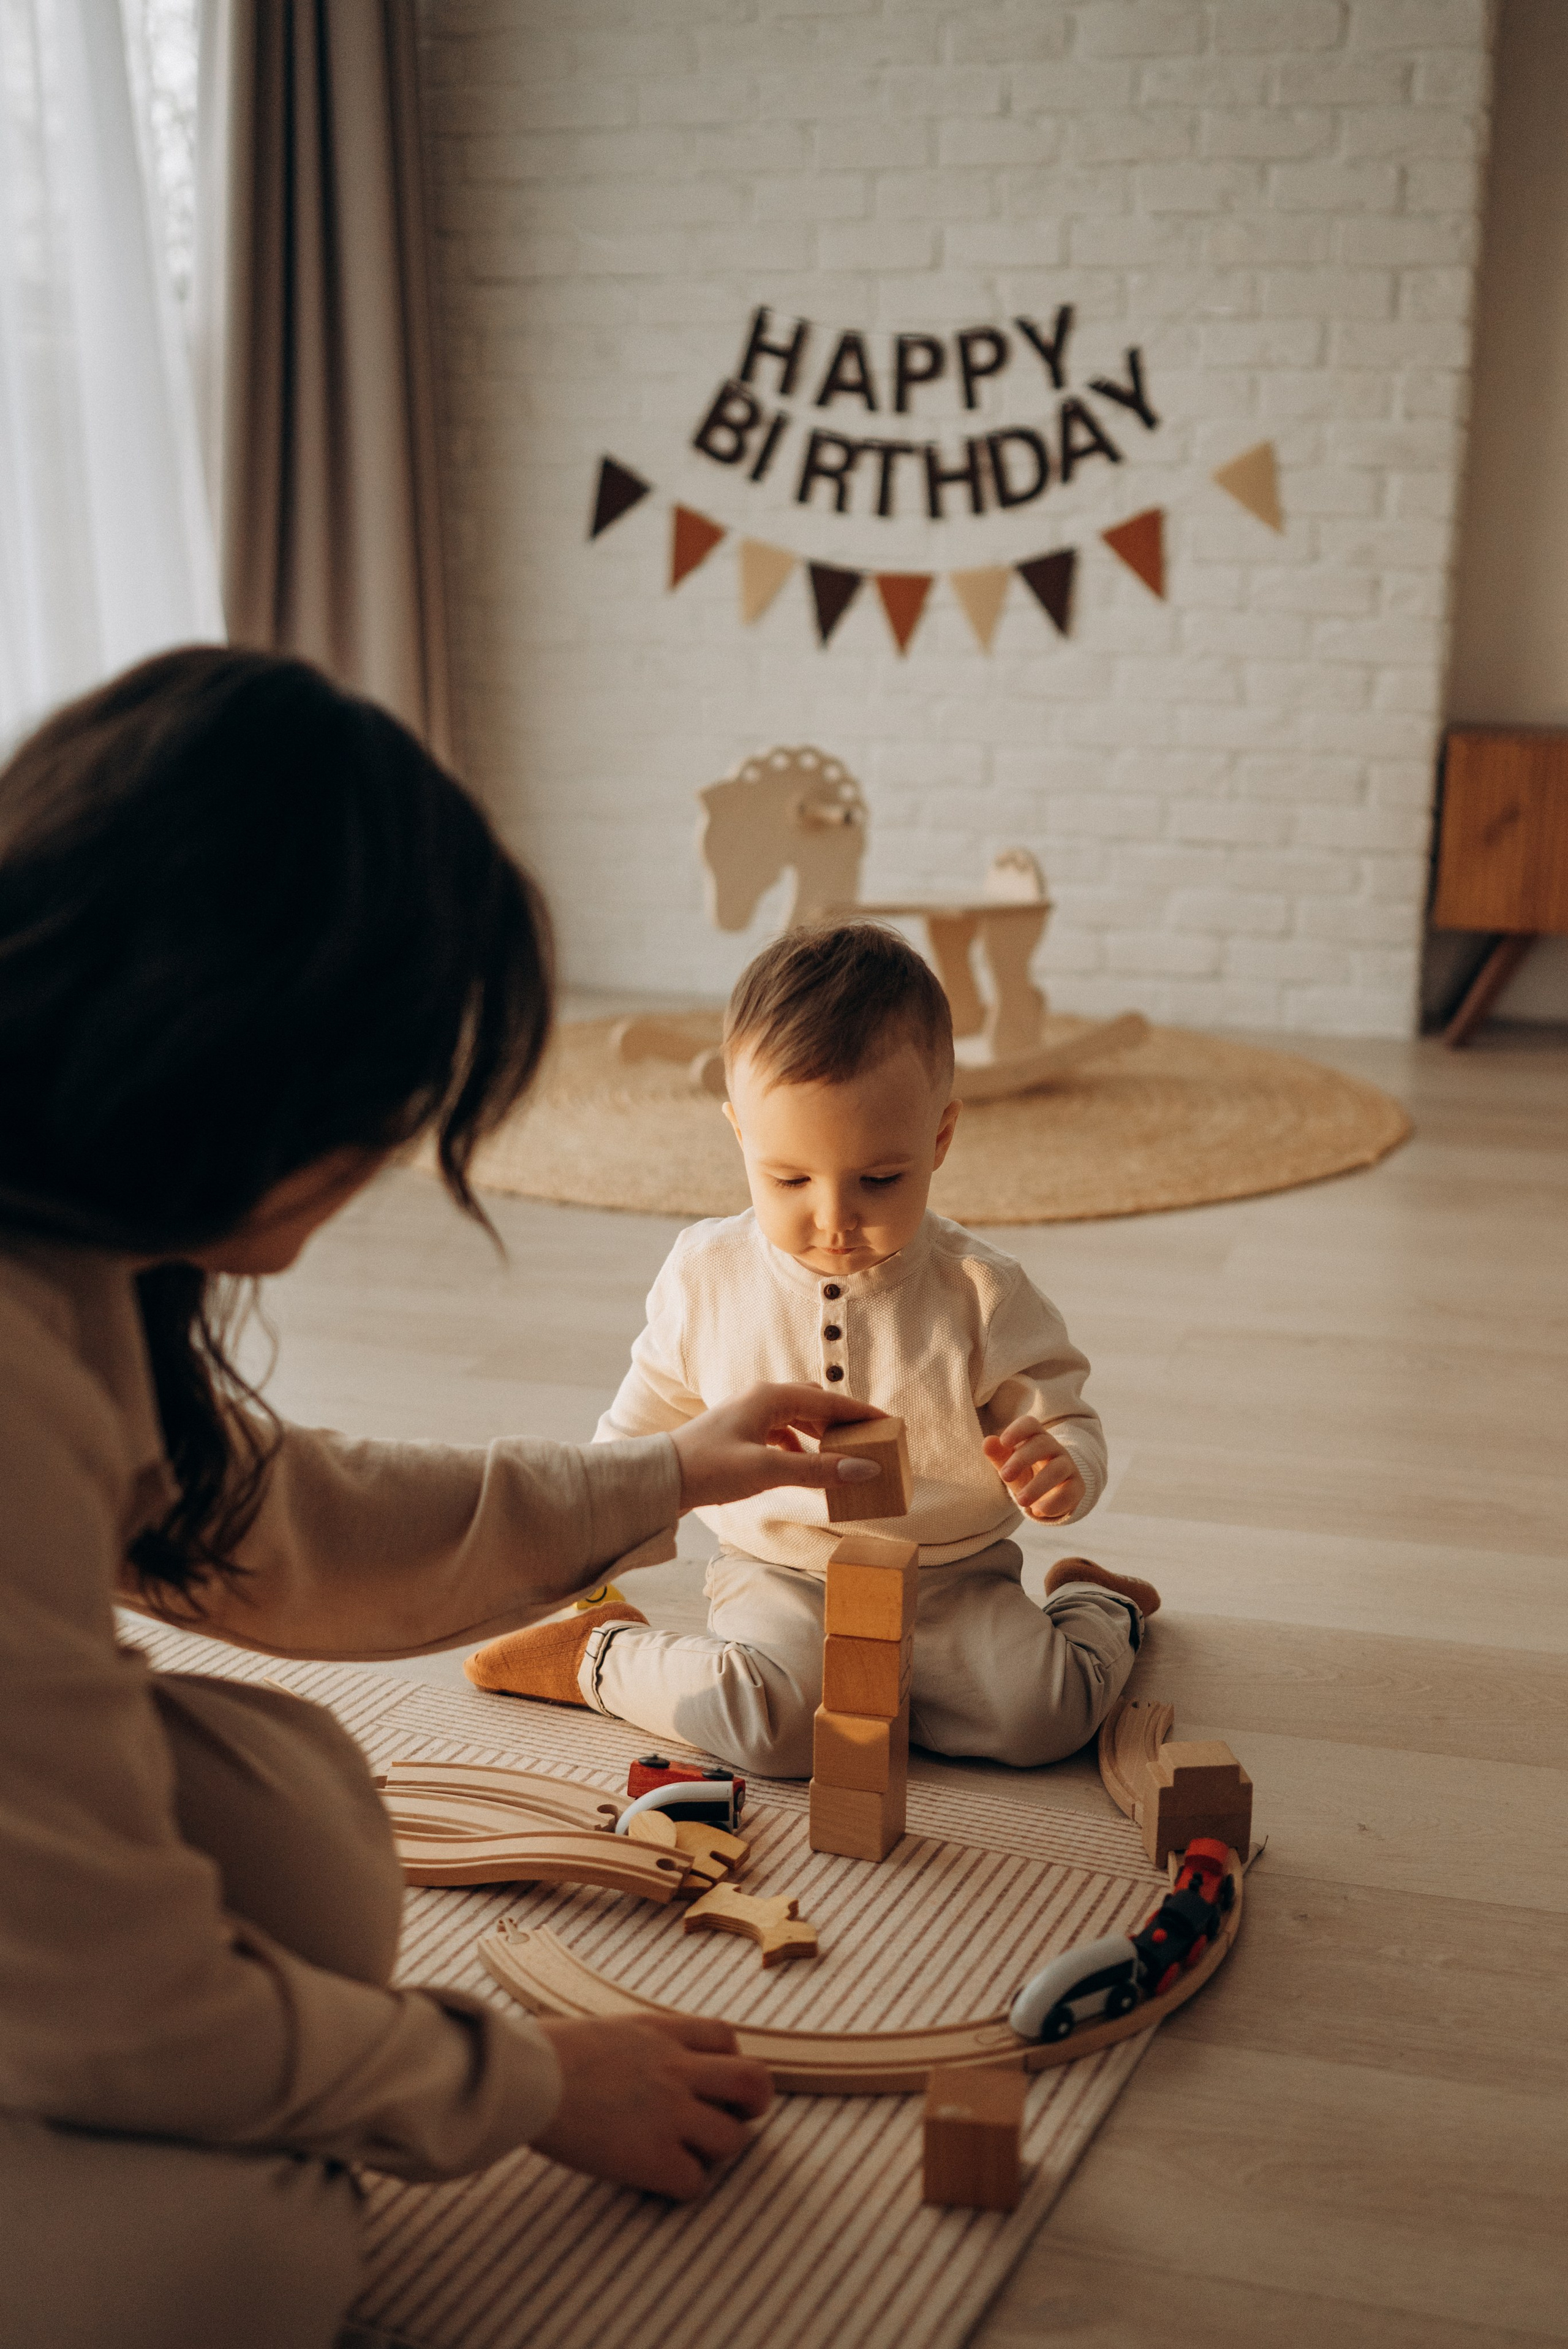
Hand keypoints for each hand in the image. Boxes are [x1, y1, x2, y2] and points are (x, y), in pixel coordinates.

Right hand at [530, 2014, 772, 2200]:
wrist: (525, 2076)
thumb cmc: (548, 2052)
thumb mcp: (608, 2030)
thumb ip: (641, 2044)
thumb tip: (645, 2063)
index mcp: (662, 2032)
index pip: (726, 2038)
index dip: (727, 2062)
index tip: (711, 2081)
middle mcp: (677, 2069)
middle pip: (754, 2083)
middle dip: (753, 2105)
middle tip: (731, 2118)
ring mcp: (670, 2114)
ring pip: (733, 2140)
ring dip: (715, 2151)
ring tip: (686, 2153)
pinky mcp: (653, 2158)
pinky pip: (695, 2183)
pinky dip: (682, 2186)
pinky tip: (657, 2179)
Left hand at [670, 1384, 885, 1512]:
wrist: (659, 1478)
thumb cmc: (708, 1469)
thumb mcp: (767, 1470)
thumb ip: (818, 1470)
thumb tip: (865, 1469)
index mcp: (771, 1397)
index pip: (829, 1401)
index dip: (861, 1413)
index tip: (890, 1423)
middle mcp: (761, 1399)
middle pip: (815, 1404)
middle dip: (843, 1422)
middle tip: (870, 1441)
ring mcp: (749, 1415)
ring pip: (798, 1419)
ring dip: (821, 1436)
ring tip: (843, 1456)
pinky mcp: (739, 1433)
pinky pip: (781, 1434)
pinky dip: (799, 1447)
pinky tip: (803, 1466)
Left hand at [984, 1415, 1085, 1522]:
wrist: (1049, 1493)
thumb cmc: (1025, 1472)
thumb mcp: (1010, 1465)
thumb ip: (998, 1454)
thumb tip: (987, 1442)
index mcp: (1035, 1437)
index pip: (1030, 1424)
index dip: (1018, 1430)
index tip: (1004, 1442)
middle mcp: (1054, 1448)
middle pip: (1043, 1444)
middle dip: (1022, 1459)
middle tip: (1005, 1476)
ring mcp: (1068, 1466)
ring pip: (1057, 1469)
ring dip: (1038, 1485)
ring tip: (1020, 1501)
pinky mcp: (1077, 1486)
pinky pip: (1070, 1491)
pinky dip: (1054, 1503)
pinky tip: (1038, 1511)